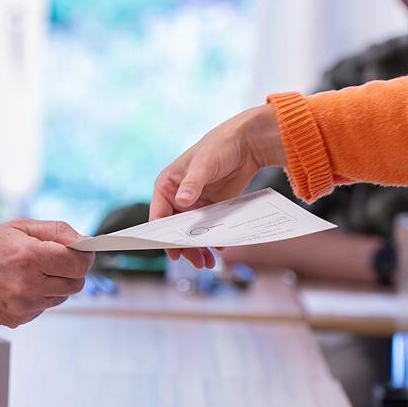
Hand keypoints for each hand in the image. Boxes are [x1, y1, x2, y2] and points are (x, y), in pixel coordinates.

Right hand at [0, 219, 93, 327]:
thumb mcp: (19, 227)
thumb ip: (57, 231)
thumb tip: (85, 241)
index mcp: (28, 257)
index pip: (79, 263)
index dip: (85, 256)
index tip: (83, 251)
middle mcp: (26, 284)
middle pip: (76, 283)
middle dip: (71, 270)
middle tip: (53, 260)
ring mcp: (21, 306)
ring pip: (62, 297)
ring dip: (55, 284)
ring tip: (30, 272)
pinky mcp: (17, 320)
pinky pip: (44, 308)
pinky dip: (39, 297)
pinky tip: (18, 286)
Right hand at [150, 105, 285, 267]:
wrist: (248, 143)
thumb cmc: (219, 146)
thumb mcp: (204, 164)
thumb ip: (192, 183)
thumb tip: (181, 201)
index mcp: (167, 185)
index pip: (159, 215)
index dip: (163, 234)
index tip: (173, 251)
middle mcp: (178, 197)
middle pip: (175, 228)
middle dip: (184, 246)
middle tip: (196, 261)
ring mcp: (196, 204)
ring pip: (192, 232)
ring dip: (198, 247)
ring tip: (207, 263)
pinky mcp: (213, 207)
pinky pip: (209, 228)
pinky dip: (212, 239)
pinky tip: (219, 249)